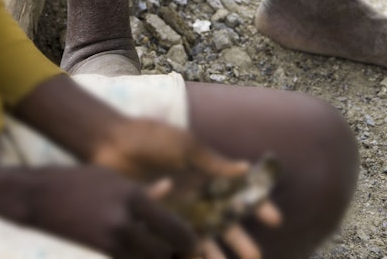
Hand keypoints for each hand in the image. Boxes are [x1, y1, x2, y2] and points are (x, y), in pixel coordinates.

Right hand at [26, 164, 195, 258]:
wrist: (41, 197)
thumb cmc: (80, 181)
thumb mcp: (114, 178)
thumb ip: (144, 191)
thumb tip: (170, 189)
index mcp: (132, 196)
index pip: (173, 228)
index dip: (188, 239)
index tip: (192, 242)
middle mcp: (124, 221)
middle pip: (164, 253)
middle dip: (174, 254)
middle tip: (179, 250)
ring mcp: (111, 240)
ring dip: (155, 257)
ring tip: (159, 248)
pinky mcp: (101, 251)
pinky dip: (138, 257)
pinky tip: (139, 249)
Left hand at [89, 119, 280, 257]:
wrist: (112, 144)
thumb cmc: (151, 138)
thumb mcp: (185, 146)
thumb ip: (213, 162)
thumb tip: (246, 168)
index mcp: (206, 177)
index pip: (238, 194)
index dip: (257, 206)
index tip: (275, 220)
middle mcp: (196, 199)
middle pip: (225, 225)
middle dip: (242, 243)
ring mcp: (178, 214)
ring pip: (203, 241)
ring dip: (214, 255)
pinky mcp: (158, 224)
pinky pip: (175, 245)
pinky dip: (185, 254)